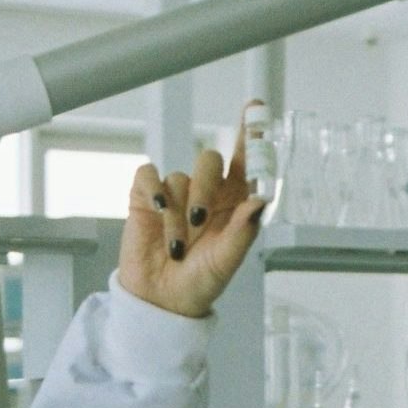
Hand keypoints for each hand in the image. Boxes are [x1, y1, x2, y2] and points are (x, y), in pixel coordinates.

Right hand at [118, 100, 268, 317]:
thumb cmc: (200, 281)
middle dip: (207, 187)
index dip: (251, 134)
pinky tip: (157, 213)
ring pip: (181, 176)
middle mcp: (206, 193)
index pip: (244, 160)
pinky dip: (155, 191)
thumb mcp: (227, 261)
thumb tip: (261, 200)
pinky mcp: (147, 197)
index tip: (256, 107)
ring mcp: (176, 193)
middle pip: (210, 161)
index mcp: (233, 203)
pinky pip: (151, 175)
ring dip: (179, 214)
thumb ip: (244, 231)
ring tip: (177, 245)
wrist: (162, 300)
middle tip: (200, 221)